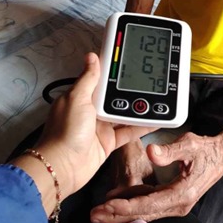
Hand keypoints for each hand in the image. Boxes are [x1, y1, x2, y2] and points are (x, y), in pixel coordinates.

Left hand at [30, 52, 154, 197]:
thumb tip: (91, 56)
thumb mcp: (77, 99)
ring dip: (139, 107)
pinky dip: (142, 126)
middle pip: (115, 96)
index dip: (115, 70)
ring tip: (159, 97)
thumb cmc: (66, 131)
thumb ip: (88, 79)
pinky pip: (128, 131)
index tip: (132, 60)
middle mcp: (91, 110)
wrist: (63, 167)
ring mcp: (101, 126)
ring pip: (124, 113)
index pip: (100, 79)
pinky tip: (156, 119)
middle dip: (131, 89)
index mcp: (81, 96)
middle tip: (153, 78)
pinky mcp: (109, 142)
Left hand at [90, 129, 222, 222]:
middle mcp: (178, 204)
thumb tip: (152, 152)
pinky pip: (150, 209)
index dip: (125, 205)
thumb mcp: (189, 145)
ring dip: (123, 214)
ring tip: (101, 215)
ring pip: (145, 214)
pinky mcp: (174, 202)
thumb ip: (170, 150)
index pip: (147, 204)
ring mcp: (176, 205)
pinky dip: (133, 209)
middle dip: (118, 215)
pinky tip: (119, 209)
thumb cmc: (207, 149)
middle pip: (143, 214)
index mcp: (180, 194)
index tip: (106, 205)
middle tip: (95, 215)